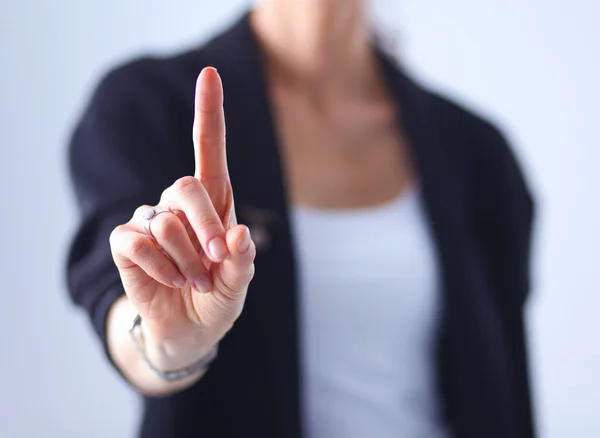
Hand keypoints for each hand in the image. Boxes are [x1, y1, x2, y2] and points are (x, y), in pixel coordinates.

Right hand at [109, 67, 254, 368]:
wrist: (188, 330)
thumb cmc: (217, 297)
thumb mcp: (238, 283)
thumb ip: (241, 261)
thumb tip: (238, 235)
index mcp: (214, 203)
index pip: (209, 150)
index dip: (209, 112)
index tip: (209, 73)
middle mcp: (180, 204)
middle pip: (185, 185)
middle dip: (205, 227)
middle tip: (217, 260)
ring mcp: (151, 221)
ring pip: (165, 222)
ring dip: (186, 261)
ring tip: (195, 282)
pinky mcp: (126, 243)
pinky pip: (136, 242)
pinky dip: (159, 268)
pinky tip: (170, 281)